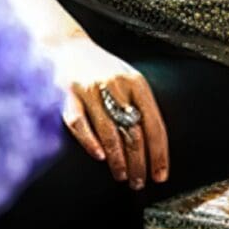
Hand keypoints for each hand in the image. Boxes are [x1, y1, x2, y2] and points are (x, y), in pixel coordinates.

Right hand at [46, 31, 168, 189]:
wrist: (67, 46)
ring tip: (122, 176)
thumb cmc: (102, 69)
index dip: (159, 153)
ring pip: (110, 132)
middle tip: (139, 182)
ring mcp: (91, 89)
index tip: (160, 175)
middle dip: (139, 163)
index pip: (154, 124)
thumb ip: (140, 106)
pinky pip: (80, 123)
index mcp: (137, 83)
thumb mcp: (128, 80)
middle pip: (133, 132)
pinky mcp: (68, 94)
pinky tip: (99, 157)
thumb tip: (153, 145)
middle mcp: (116, 85)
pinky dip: (90, 142)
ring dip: (118, 159)